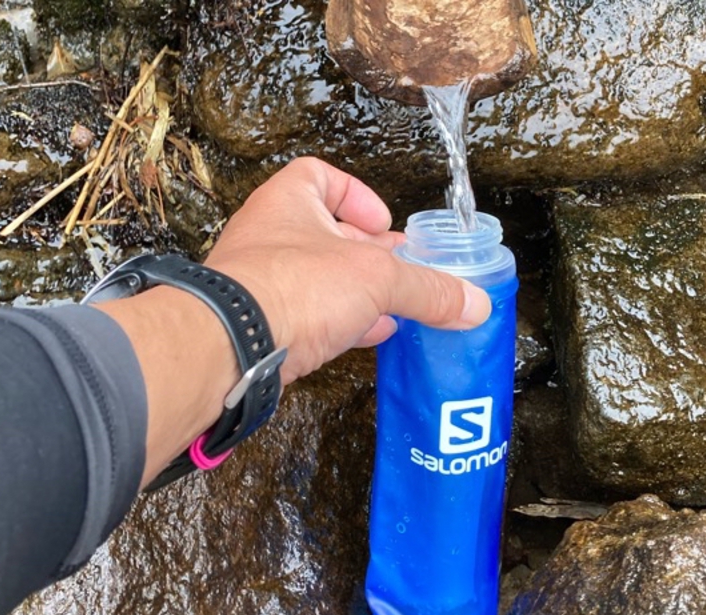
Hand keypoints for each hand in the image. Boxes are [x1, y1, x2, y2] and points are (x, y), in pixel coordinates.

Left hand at [203, 157, 491, 384]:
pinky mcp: (260, 327)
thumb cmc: (290, 288)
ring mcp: (260, 282)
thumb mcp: (377, 279)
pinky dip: (337, 324)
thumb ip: (428, 289)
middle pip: (325, 235)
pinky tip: (363, 336)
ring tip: (390, 309)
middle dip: (366, 254)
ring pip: (315, 280)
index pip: (320, 176)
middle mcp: (269, 237)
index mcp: (289, 201)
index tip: (384, 222)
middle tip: (399, 271)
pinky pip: (305, 318)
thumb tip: (473, 303)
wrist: (231, 348)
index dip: (357, 194)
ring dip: (353, 293)